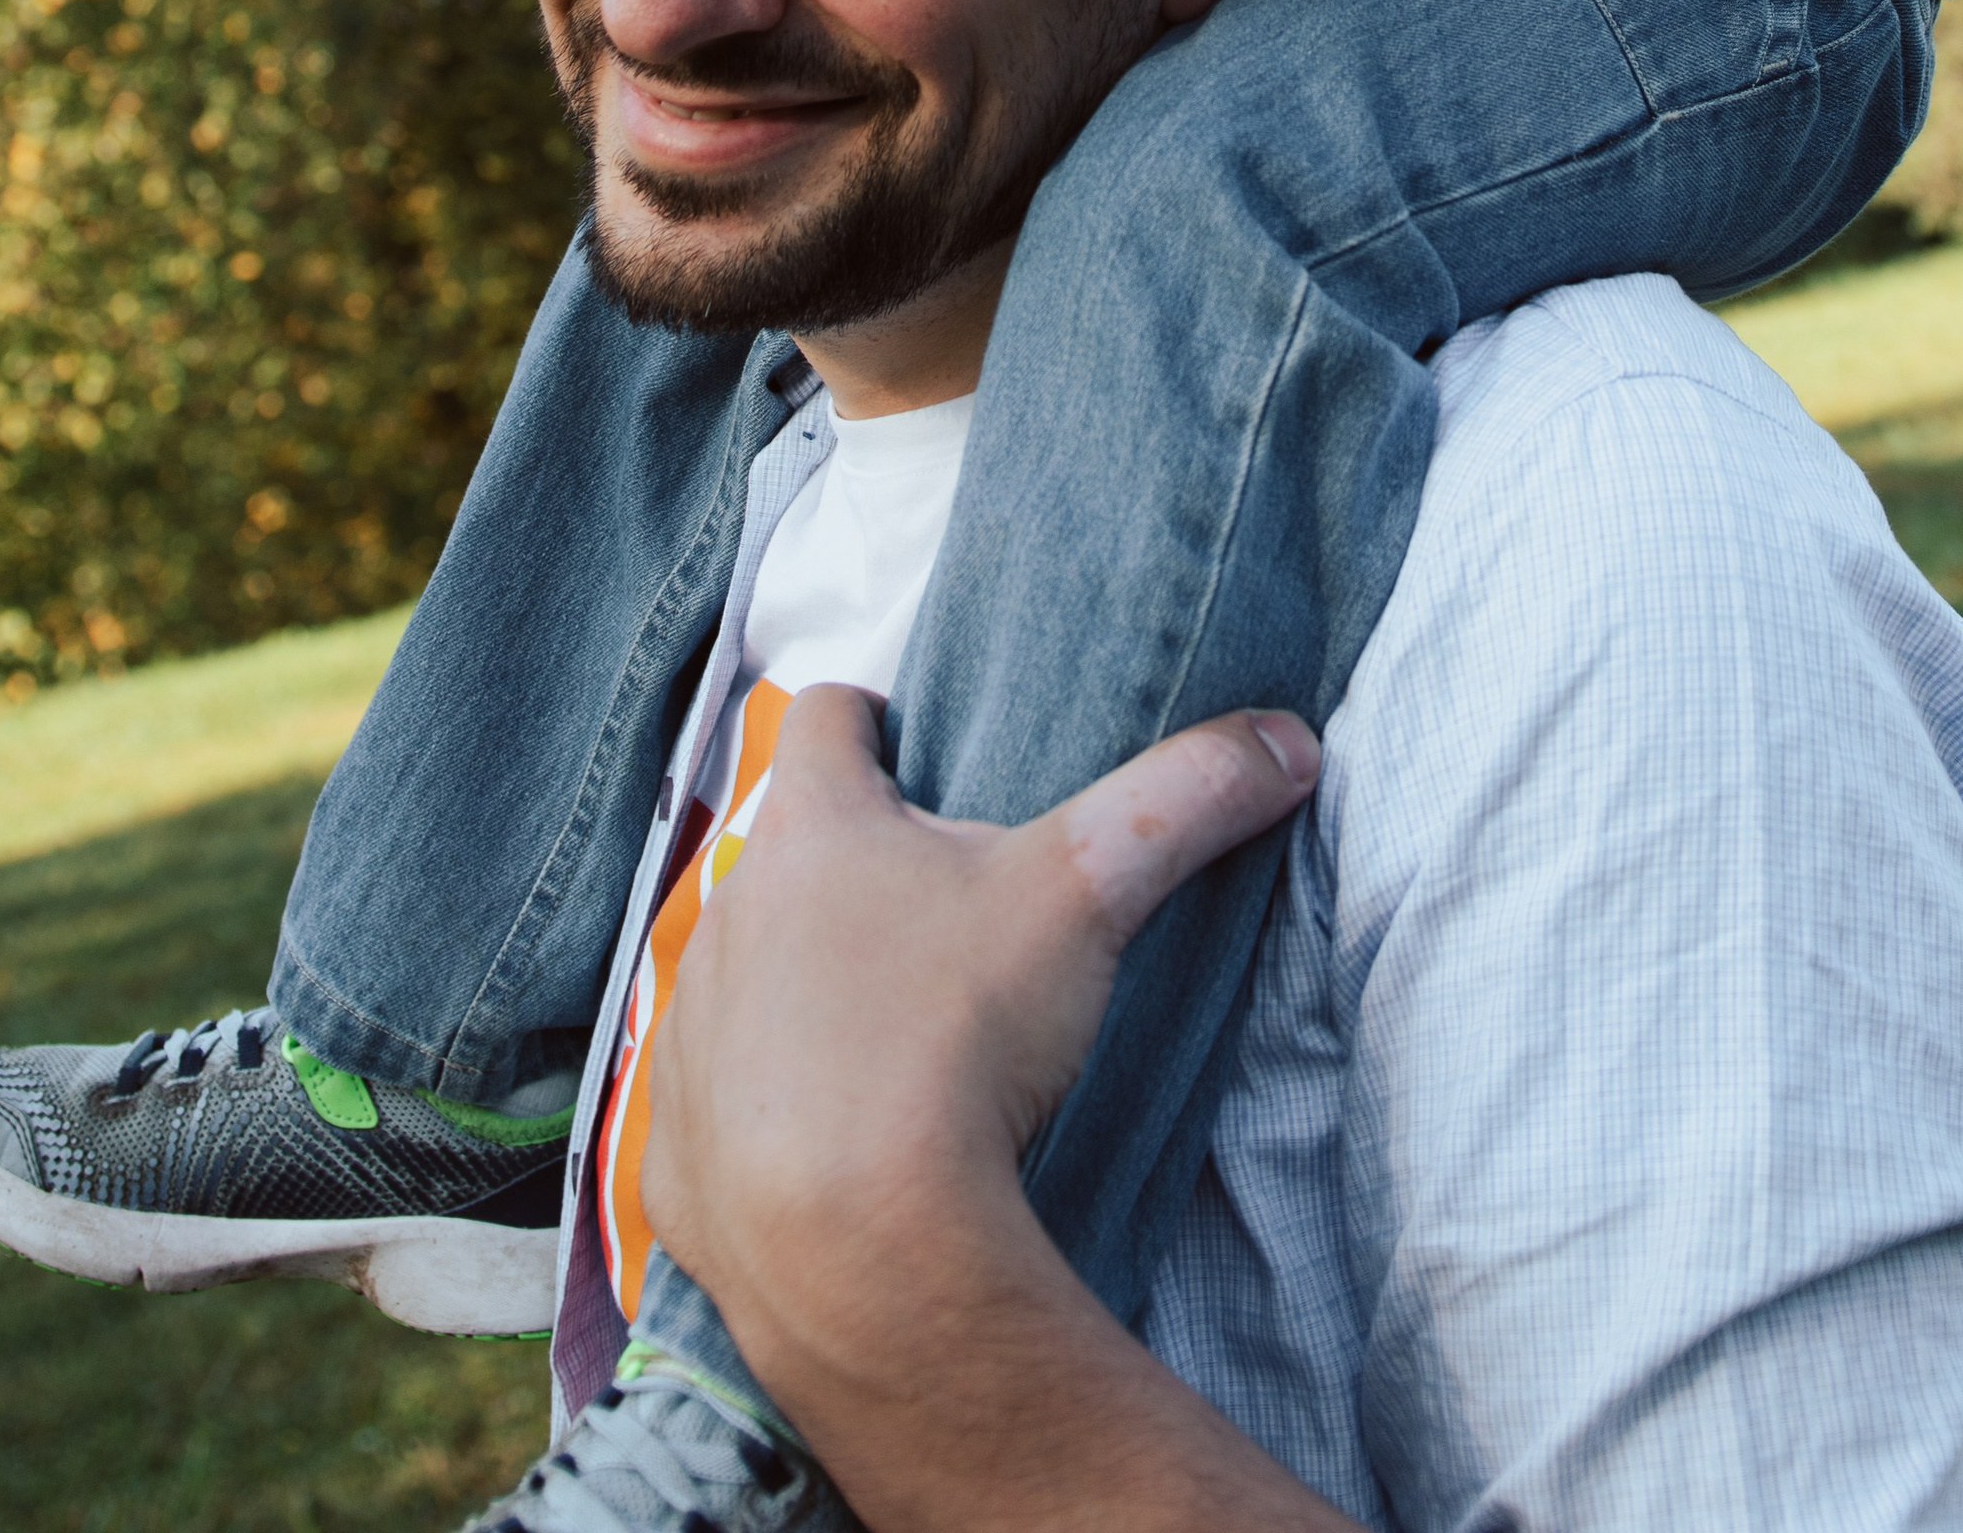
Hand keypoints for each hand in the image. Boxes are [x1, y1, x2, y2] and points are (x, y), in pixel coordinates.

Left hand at [640, 688, 1326, 1526]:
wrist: (856, 1246)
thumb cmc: (957, 1037)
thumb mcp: (1087, 892)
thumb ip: (1186, 799)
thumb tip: (1289, 740)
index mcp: (814, 827)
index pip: (824, 717)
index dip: (869, 719)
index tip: (909, 739)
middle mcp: (729, 912)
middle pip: (785, 852)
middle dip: (847, 868)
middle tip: (931, 908)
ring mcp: (689, 1032)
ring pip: (741, 975)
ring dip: (795, 989)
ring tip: (885, 1037)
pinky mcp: (673, 1149)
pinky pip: (709, 1109)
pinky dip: (758, 1115)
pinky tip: (826, 1148)